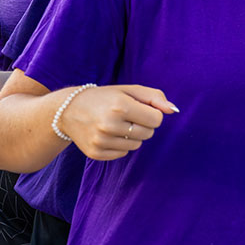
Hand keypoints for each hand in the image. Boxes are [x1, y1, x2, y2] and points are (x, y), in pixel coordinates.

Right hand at [59, 84, 177, 160]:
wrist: (69, 110)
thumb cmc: (106, 97)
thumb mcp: (130, 90)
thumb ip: (155, 97)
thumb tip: (174, 110)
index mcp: (120, 106)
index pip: (156, 119)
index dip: (153, 114)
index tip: (142, 109)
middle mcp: (109, 124)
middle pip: (148, 134)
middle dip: (144, 125)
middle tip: (129, 116)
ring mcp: (101, 141)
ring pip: (136, 145)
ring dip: (133, 136)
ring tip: (117, 124)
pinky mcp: (95, 153)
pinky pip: (123, 154)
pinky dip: (121, 145)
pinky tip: (109, 134)